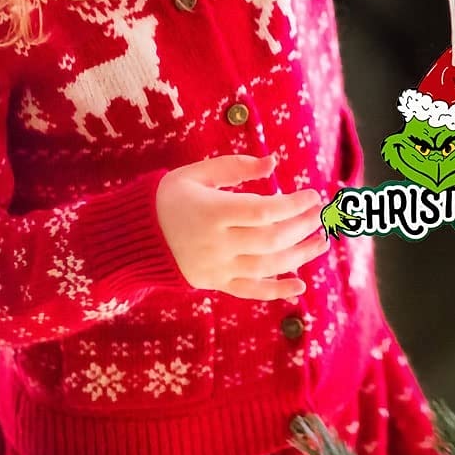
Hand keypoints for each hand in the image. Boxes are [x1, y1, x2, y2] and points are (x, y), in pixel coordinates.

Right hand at [155, 153, 328, 300]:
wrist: (132, 237)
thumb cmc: (168, 197)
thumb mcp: (196, 173)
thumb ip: (236, 167)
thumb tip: (273, 163)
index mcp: (212, 212)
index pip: (263, 212)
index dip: (293, 205)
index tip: (313, 195)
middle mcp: (217, 244)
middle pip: (270, 240)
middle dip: (302, 227)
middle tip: (321, 214)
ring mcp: (217, 267)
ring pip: (267, 266)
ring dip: (300, 255)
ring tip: (322, 241)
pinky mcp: (215, 283)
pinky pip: (250, 291)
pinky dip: (276, 290)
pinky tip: (300, 285)